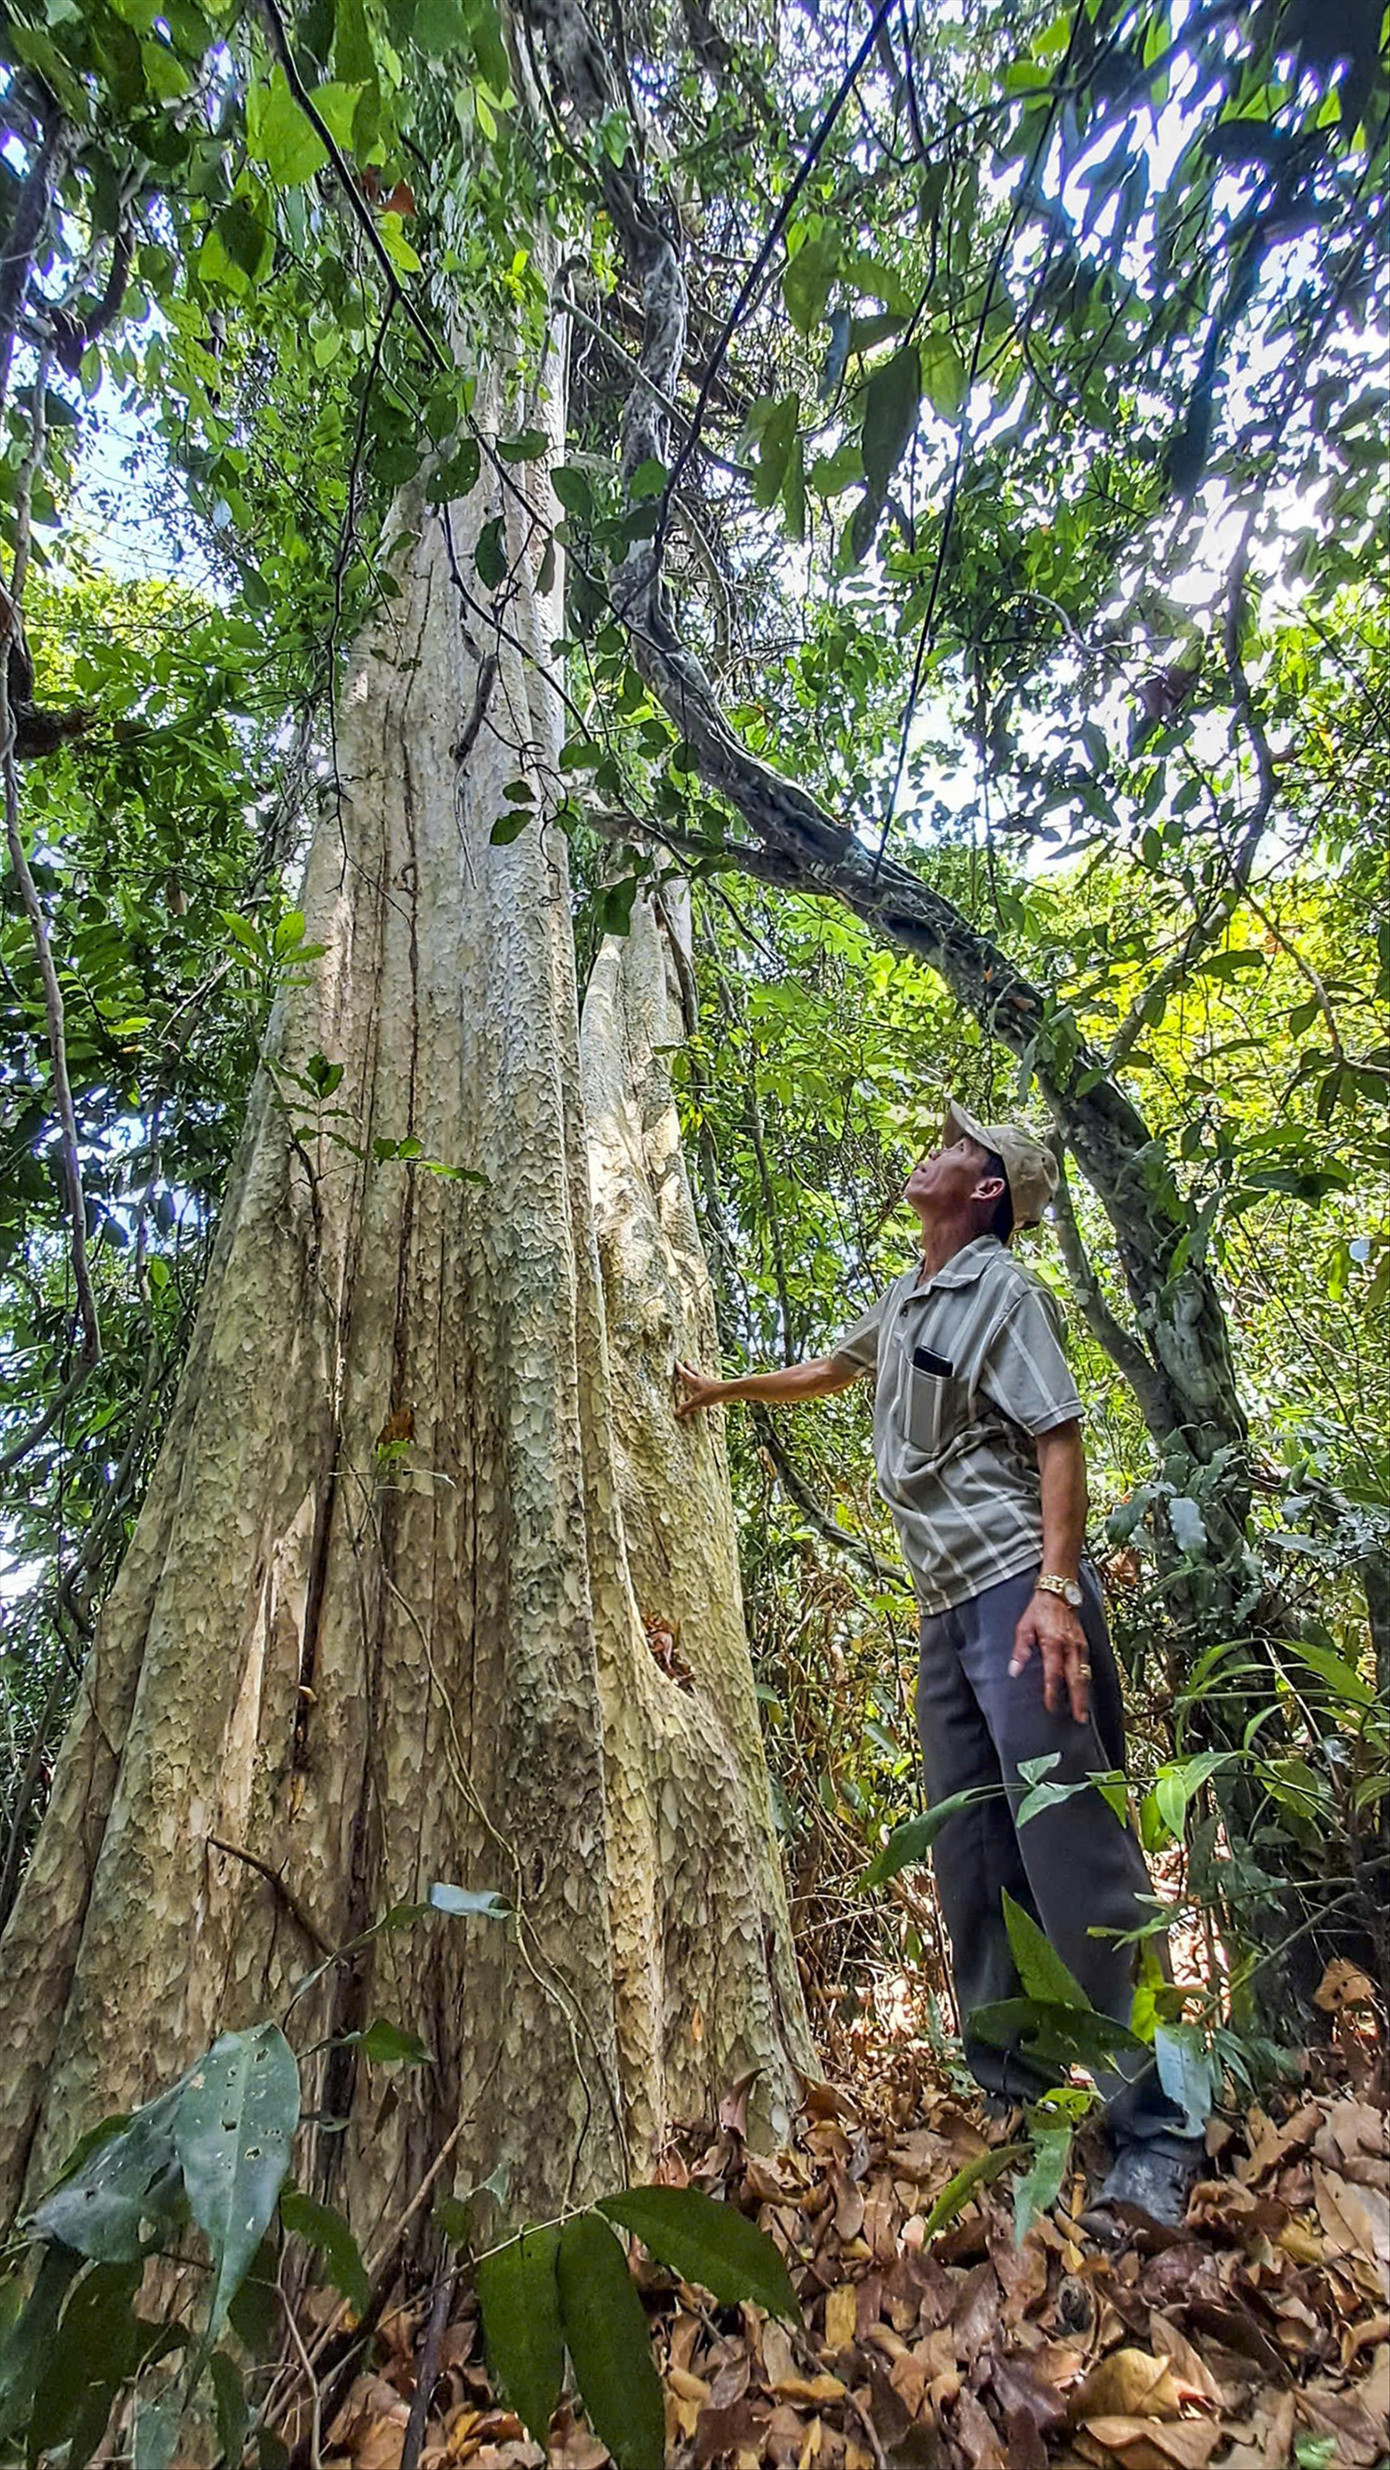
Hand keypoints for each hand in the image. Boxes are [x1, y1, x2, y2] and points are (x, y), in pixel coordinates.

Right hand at [674, 1361, 725, 1418]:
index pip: (685, 1374)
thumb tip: (676, 1412)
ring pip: (700, 1375)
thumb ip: (687, 1407)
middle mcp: (700, 1380)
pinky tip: (705, 1384)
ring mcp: (708, 1382)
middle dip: (689, 1367)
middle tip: (686, 1361)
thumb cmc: (712, 1394)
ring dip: (696, 1372)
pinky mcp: (714, 1386)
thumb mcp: (697, 1402)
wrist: (727, 1391)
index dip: (680, 1368)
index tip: (677, 1362)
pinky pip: (706, 1382)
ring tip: (694, 1371)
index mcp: (694, 1381)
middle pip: (693, 1371)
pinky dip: (703, 1381)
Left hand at [1009, 1588, 1090, 1723]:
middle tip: (1080, 1719)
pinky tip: (1084, 1692)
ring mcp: (1080, 1646)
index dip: (1052, 1691)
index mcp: (1053, 1642)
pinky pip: (1087, 1667)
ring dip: (1084, 1694)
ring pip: (1085, 1675)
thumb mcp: (1024, 1627)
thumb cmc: (1039, 1610)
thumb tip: (1014, 1671)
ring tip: (1084, 1712)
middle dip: (1079, 1700)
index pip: (1053, 1673)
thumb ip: (1020, 1650)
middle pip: (1076, 1679)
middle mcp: (1070, 1646)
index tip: (1051, 1706)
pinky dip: (1086, 1682)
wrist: (1059, 1592)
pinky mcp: (1085, 1644)